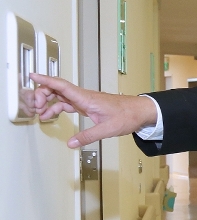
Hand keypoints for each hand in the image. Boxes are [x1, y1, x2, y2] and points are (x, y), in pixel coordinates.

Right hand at [32, 74, 157, 147]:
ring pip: (61, 96)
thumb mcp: (107, 129)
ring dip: (48, 102)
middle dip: (43, 95)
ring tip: (40, 113)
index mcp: (86, 98)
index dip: (45, 80)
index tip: (32, 76)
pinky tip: (51, 115)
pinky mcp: (87, 105)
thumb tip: (71, 143)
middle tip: (37, 108)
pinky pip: (67, 103)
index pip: (61, 85)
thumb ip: (88, 136)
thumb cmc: (128, 115)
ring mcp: (85, 100)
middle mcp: (84, 96)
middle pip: (57, 89)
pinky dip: (57, 108)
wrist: (141, 111)